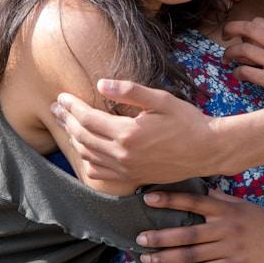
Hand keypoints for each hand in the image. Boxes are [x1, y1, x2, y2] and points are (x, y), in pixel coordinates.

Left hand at [51, 79, 220, 183]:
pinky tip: (86, 150)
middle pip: (82, 137)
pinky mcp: (132, 178)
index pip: (87, 119)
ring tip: (68, 125)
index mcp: (127, 133)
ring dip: (73, 139)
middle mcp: (122, 154)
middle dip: (66, 121)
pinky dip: (87, 161)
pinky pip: (99, 174)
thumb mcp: (161, 99)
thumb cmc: (187, 121)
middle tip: (56, 108)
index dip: (71, 107)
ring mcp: (126, 169)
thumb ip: (129, 91)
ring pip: (87, 156)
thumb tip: (100, 84)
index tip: (61, 97)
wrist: (207, 150)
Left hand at [137, 188, 263, 262]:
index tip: (148, 198)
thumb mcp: (245, 205)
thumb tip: (204, 191)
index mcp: (226, 209)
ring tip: (146, 258)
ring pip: (191, 254)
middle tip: (139, 238)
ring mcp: (229, 248)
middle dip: (161, 236)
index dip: (170, 200)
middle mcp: (225, 227)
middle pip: (187, 232)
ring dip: (166, 257)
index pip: (193, 201)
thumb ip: (222, 200)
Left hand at [222, 18, 263, 101]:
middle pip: (250, 29)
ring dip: (230, 53)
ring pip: (244, 49)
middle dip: (231, 29)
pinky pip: (246, 71)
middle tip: (224, 36)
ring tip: (227, 59)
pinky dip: (238, 72)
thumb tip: (250, 40)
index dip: (245, 26)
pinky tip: (239, 76)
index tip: (238, 33)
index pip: (260, 22)